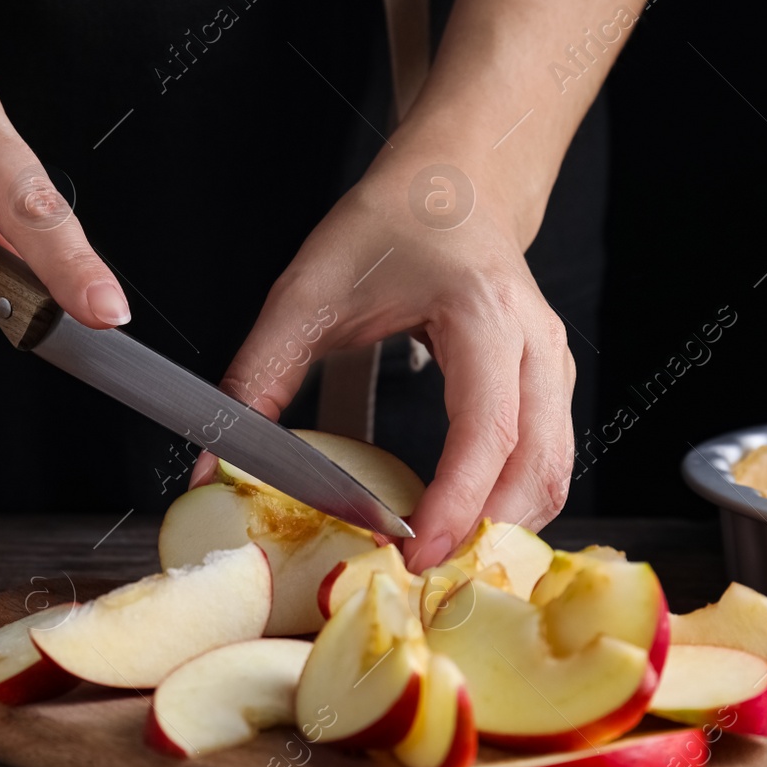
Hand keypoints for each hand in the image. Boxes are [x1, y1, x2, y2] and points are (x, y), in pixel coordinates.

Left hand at [214, 146, 575, 572]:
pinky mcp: (550, 385)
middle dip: (487, 537)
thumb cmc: (389, 225)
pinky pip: (546, 462)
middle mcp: (535, 341)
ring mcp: (552, 365)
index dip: (456, 502)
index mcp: (481, 311)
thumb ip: (257, 377)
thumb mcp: (305, 292)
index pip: (486, 427)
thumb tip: (213, 468)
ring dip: (504, 531)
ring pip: (553, 472)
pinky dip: (511, 507)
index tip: (414, 554)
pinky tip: (463, 534)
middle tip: (425, 584)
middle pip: (538, 465)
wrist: (453, 181)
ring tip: (441, 571)